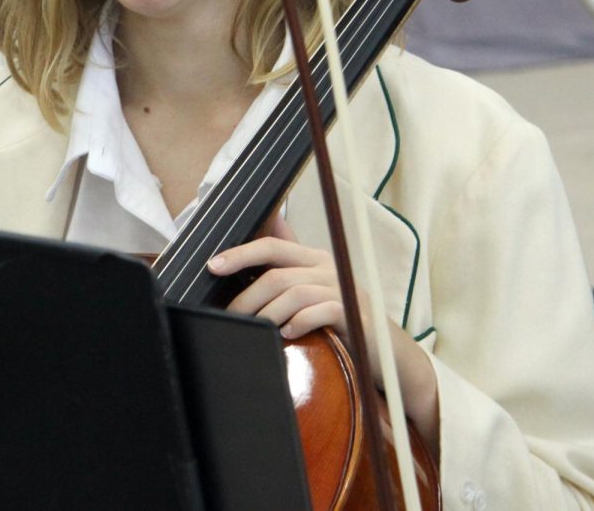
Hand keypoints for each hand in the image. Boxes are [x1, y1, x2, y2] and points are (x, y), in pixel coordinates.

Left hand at [207, 214, 352, 342]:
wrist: (381, 347)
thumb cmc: (337, 317)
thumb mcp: (310, 289)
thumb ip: (283, 272)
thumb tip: (247, 252)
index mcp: (312, 258)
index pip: (271, 246)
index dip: (240, 254)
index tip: (212, 266)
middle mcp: (327, 268)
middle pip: (277, 274)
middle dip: (247, 297)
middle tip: (230, 318)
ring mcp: (342, 290)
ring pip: (294, 293)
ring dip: (268, 315)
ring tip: (255, 331)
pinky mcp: (354, 315)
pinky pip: (321, 312)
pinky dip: (299, 323)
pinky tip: (287, 335)